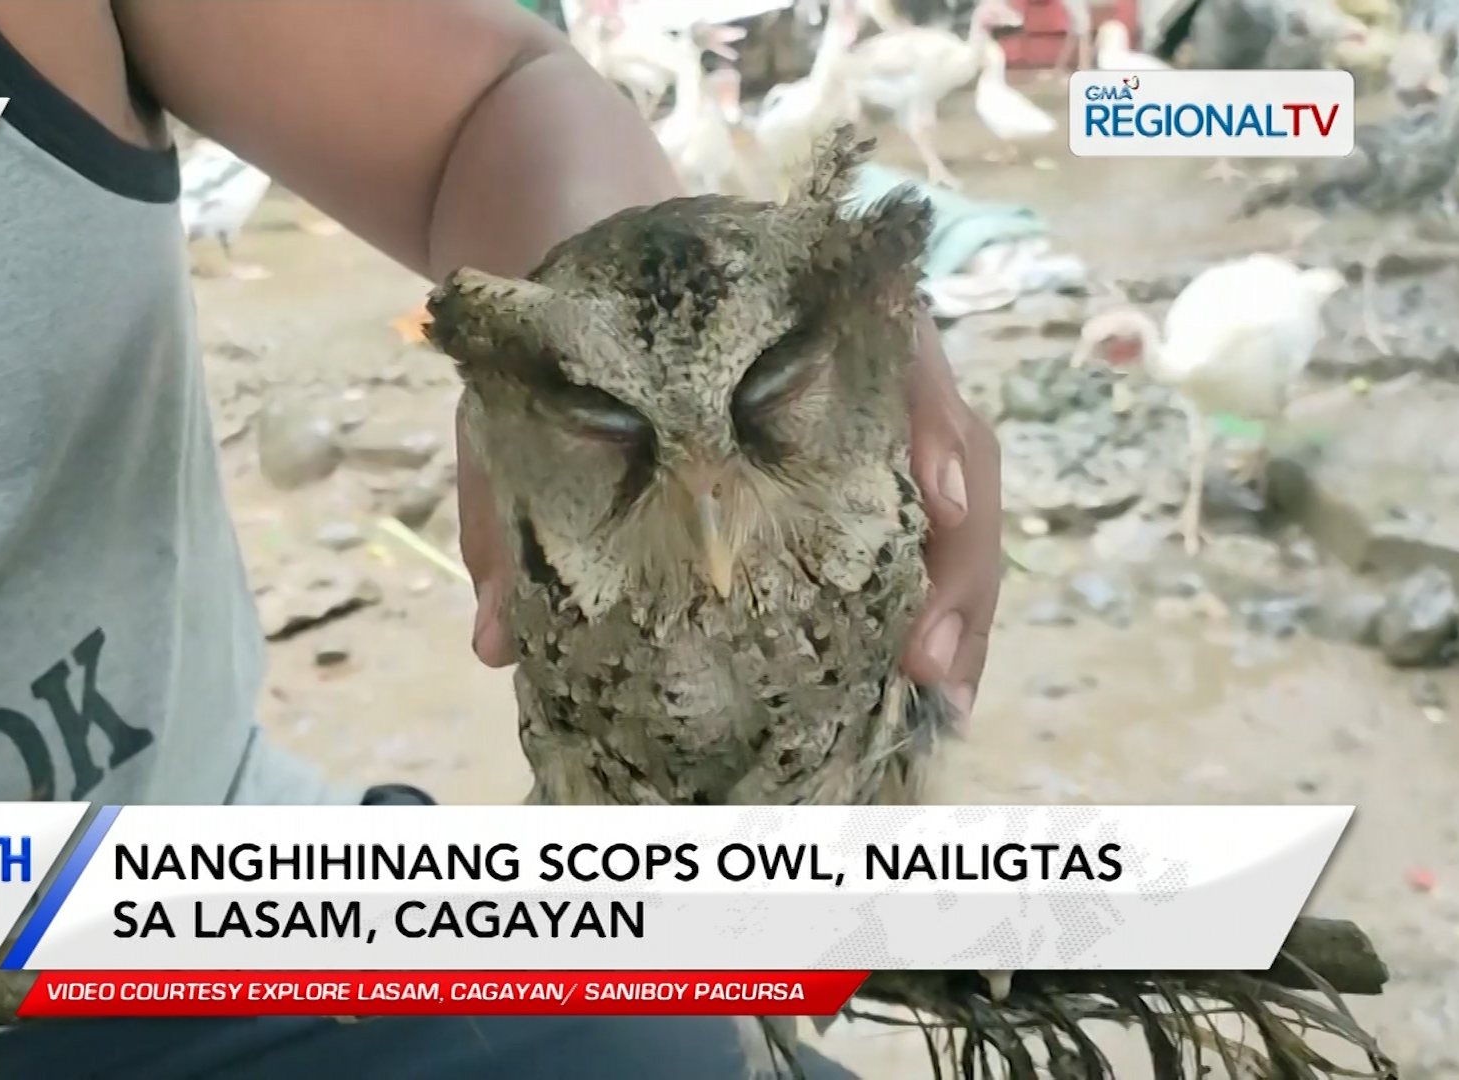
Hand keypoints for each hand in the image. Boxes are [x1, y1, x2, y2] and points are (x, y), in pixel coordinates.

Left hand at [454, 321, 1001, 718]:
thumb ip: (510, 508)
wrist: (585, 258)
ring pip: (954, 503)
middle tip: (928, 666)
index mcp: (807, 305)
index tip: (936, 500)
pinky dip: (932, 605)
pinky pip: (920, 532)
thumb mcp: (524, 400)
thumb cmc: (568, 326)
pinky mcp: (862, 468)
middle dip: (957, 563)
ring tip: (942, 700)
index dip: (932, 430)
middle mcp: (864, 358)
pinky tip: (923, 686)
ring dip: (961, 604)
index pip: (899, 356)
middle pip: (952, 451)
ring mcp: (874, 416)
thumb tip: (497, 644)